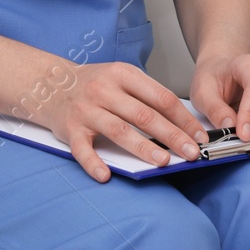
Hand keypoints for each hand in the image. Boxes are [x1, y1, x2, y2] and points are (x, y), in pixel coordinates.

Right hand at [40, 61, 211, 182]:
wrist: (51, 84)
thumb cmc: (94, 84)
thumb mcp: (122, 77)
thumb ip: (146, 95)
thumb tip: (181, 122)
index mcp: (124, 74)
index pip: (161, 98)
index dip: (183, 118)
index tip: (199, 135)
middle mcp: (105, 90)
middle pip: (145, 115)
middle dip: (172, 135)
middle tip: (190, 152)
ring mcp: (87, 110)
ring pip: (120, 131)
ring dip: (143, 148)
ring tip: (163, 161)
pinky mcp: (70, 129)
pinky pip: (83, 150)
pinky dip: (94, 163)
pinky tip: (106, 175)